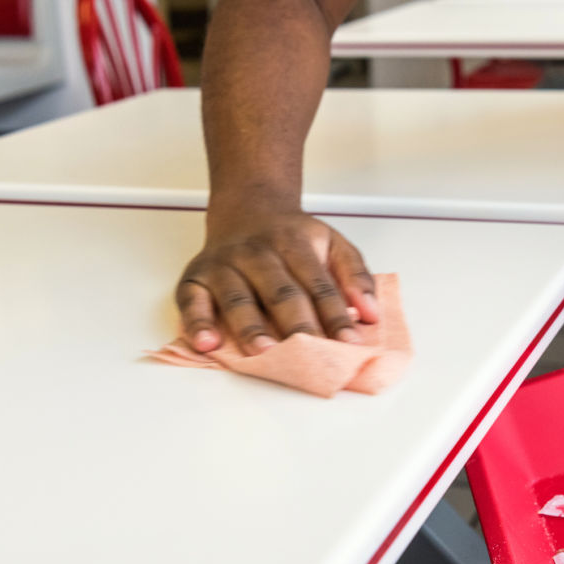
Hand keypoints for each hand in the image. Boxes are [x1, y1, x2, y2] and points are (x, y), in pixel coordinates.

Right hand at [176, 210, 377, 354]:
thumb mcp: (332, 243)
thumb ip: (355, 276)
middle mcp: (257, 252)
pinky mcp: (195, 277)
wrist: (248, 209)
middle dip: (296, 324)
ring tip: (264, 353)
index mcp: (294, 243)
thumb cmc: (292, 238)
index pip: (318, 284)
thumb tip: (372, 313)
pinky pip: (192, 300)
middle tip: (310, 354)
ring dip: (250, 327)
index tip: (350, 343)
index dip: (335, 315)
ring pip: (238, 297)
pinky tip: (207, 343)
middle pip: (279, 291)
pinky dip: (197, 322)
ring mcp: (224, 264)